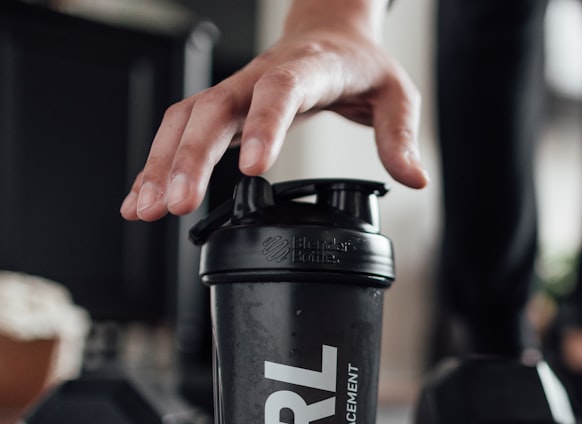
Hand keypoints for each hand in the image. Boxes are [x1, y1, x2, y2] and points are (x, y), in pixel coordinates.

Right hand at [121, 3, 426, 221]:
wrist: (332, 32)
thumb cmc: (362, 65)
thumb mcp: (397, 95)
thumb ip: (401, 136)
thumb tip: (415, 178)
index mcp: (309, 69)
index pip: (281, 91)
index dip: (263, 125)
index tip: (251, 168)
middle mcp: (262, 77)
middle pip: (216, 109)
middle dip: (191, 156)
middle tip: (178, 203)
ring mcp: (236, 90)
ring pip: (187, 119)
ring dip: (163, 163)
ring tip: (148, 209)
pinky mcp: (223, 107)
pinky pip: (182, 130)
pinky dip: (158, 163)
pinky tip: (142, 198)